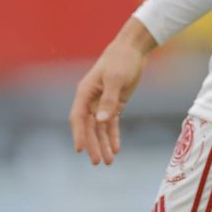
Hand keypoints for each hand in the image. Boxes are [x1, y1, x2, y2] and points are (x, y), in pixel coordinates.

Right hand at [70, 18, 154, 165]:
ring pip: (100, 128)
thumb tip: (101, 121)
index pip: (78, 118)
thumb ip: (108, 100)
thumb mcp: (116, 79)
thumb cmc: (121, 60)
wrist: (133, 49)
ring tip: (107, 162)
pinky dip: (113, 135)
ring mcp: (102, 103)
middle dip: (93, 145)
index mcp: (84, 93)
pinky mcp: (114, 103)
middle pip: (89, 127)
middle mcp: (90, 100)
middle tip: (97, 162)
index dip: (78, 134)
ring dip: (103, 144)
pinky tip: (116, 148)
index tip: (80, 150)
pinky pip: (111, 123)